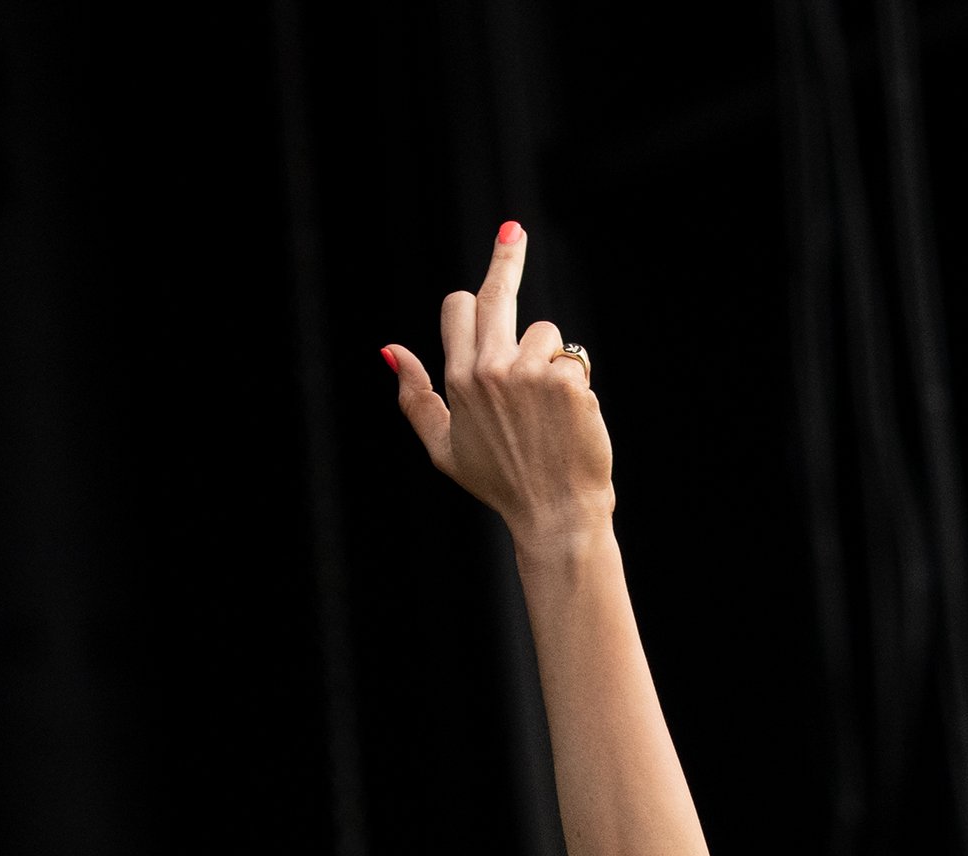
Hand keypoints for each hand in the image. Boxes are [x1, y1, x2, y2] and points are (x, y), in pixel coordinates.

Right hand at [384, 221, 612, 551]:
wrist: (555, 515)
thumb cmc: (502, 485)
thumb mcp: (444, 448)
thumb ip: (415, 398)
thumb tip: (390, 349)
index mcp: (458, 379)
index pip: (460, 308)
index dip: (472, 295)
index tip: (488, 258)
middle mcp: (490, 369)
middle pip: (497, 295)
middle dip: (504, 256)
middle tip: (512, 229)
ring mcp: (529, 373)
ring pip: (546, 334)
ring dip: (551, 361)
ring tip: (549, 410)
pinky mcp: (567, 381)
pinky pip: (575, 361)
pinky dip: (577, 387)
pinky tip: (572, 420)